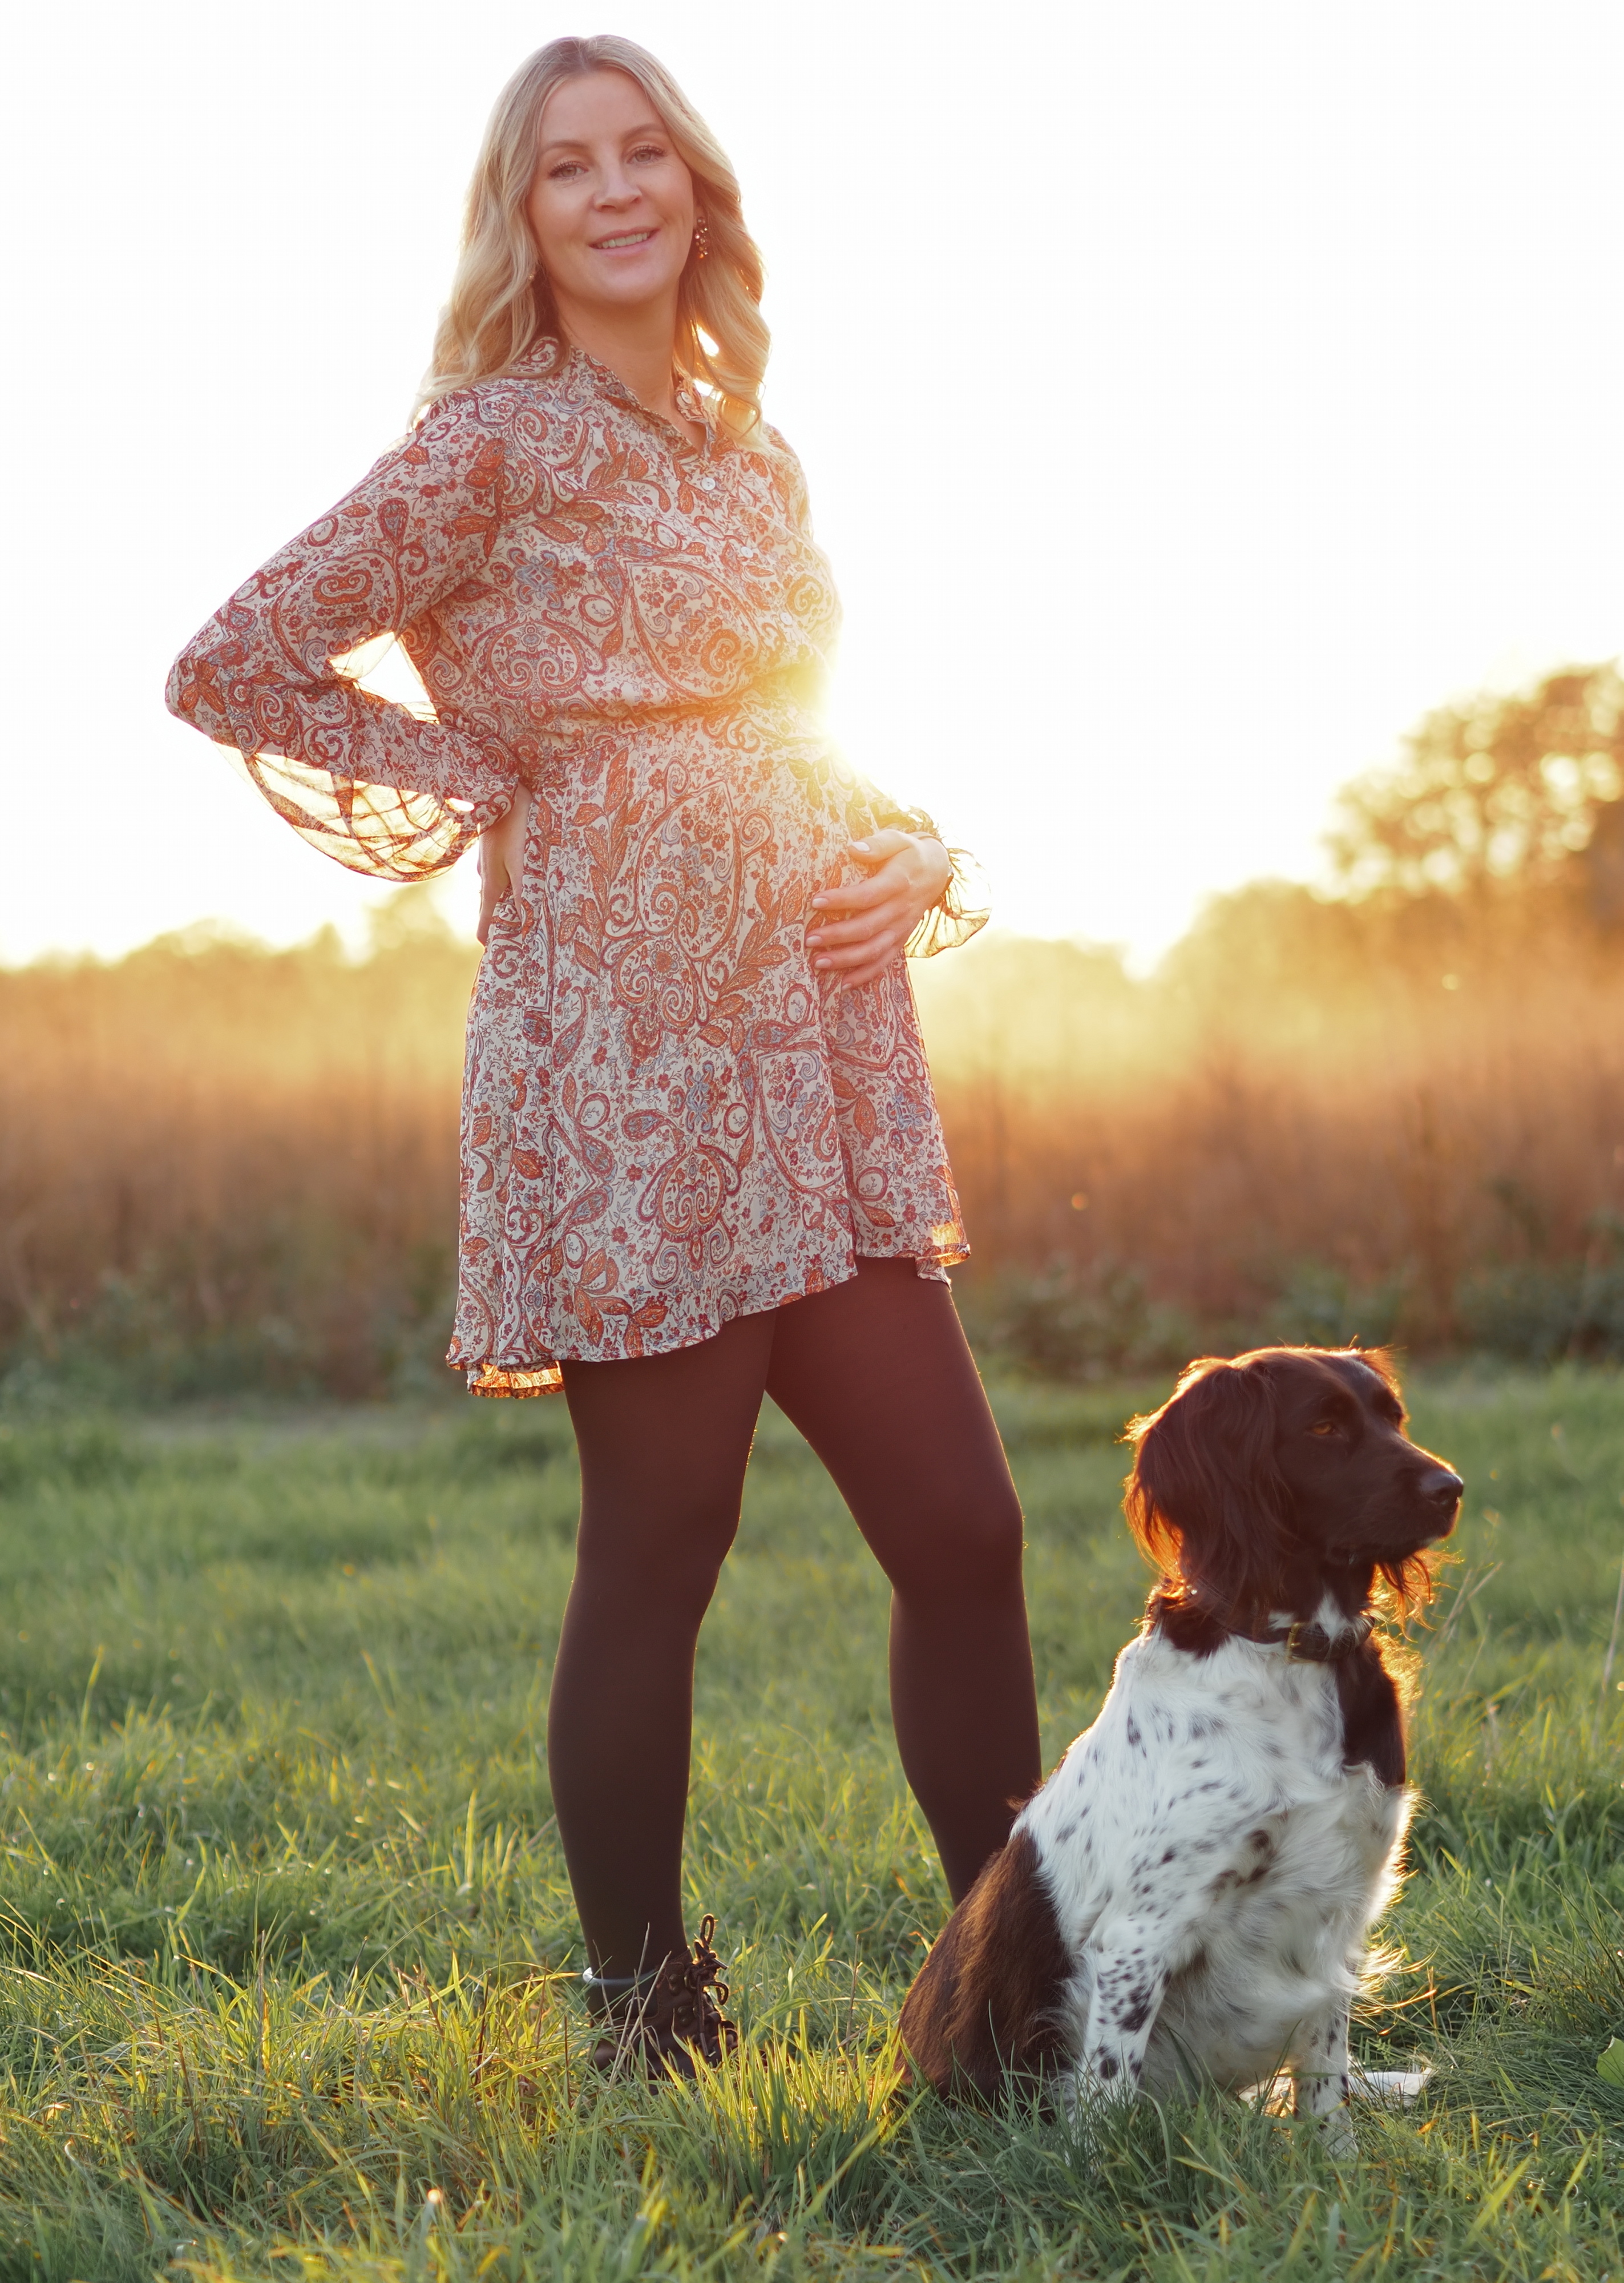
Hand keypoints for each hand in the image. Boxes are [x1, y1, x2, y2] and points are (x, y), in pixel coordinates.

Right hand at [476, 790, 530, 946]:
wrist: (501, 791)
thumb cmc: (515, 828)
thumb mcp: (521, 863)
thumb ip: (522, 891)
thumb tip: (521, 919)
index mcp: (492, 883)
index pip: (485, 919)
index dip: (488, 935)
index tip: (490, 951)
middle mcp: (486, 874)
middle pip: (490, 904)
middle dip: (497, 920)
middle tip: (507, 935)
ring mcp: (487, 860)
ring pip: (494, 887)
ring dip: (502, 899)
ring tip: (513, 912)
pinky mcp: (493, 847)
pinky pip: (497, 871)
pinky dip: (505, 880)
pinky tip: (514, 878)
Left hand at [807, 830, 952, 991]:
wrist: (936, 871)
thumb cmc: (908, 853)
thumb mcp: (898, 839)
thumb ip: (878, 844)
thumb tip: (854, 848)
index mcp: (898, 882)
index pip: (867, 895)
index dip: (841, 900)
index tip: (815, 901)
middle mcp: (901, 909)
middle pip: (867, 927)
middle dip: (837, 936)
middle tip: (809, 939)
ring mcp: (901, 928)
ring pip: (874, 950)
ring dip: (846, 959)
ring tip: (818, 963)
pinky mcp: (900, 940)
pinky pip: (884, 962)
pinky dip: (865, 975)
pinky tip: (843, 984)